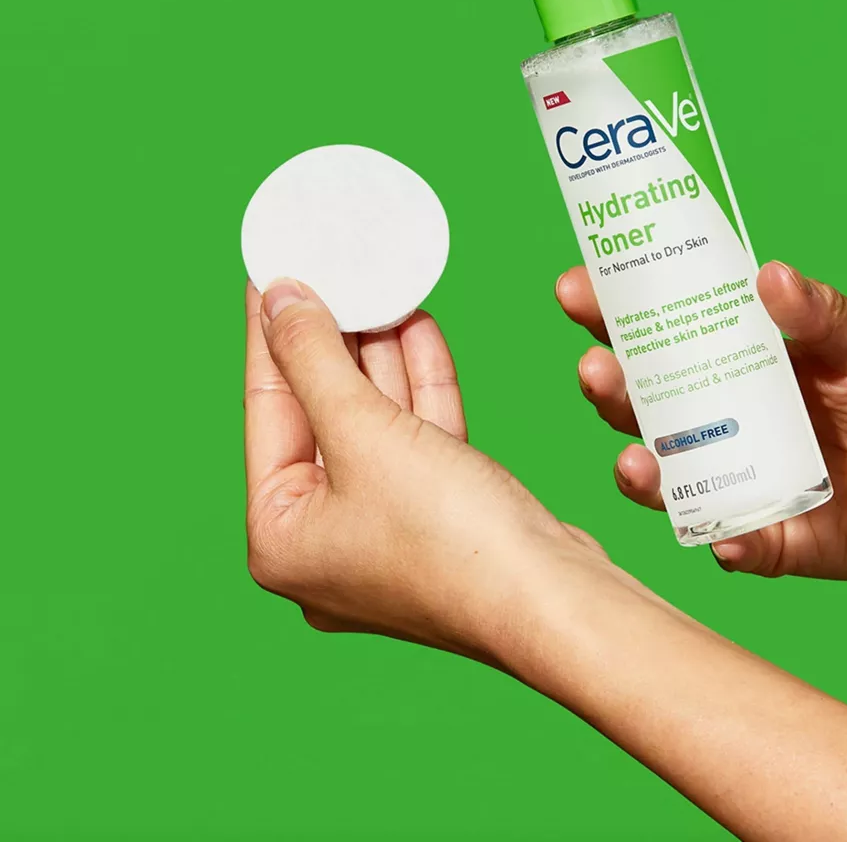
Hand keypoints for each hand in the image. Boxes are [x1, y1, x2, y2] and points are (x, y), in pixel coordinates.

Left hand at [244, 279, 612, 661]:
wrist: (555, 602)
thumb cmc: (450, 539)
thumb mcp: (365, 433)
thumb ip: (314, 359)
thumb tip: (280, 298)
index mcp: (279, 537)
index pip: (265, 408)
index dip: (268, 333)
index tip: (270, 273)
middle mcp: (325, 541)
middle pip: (320, 414)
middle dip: (333, 339)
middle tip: (331, 269)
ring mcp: (385, 532)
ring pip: (374, 423)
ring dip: (380, 355)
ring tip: (379, 286)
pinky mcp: (439, 520)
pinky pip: (417, 440)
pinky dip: (419, 387)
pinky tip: (419, 329)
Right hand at [557, 261, 846, 608]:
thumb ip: (821, 315)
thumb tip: (770, 276)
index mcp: (735, 359)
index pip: (658, 329)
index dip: (610, 310)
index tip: (576, 288)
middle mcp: (720, 417)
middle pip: (642, 402)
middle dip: (607, 385)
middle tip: (597, 367)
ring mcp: (736, 477)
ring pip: (666, 475)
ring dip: (640, 470)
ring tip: (637, 460)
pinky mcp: (765, 535)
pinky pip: (730, 541)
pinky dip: (723, 540)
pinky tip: (726, 535)